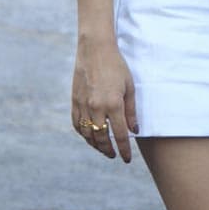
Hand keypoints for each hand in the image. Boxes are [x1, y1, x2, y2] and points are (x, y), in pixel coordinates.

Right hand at [72, 38, 137, 162]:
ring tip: (103, 148)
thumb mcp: (129, 87)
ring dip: (95, 145)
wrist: (95, 50)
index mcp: (113, 104)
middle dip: (108, 150)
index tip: (127, 159)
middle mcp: (96, 107)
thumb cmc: (116, 66)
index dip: (124, 150)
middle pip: (101, 138)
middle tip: (113, 155)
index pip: (120, 135)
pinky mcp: (74, 101)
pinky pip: (76, 124)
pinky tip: (89, 136)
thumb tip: (134, 130)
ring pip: (87, 134)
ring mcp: (83, 105)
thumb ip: (131, 111)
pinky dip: (83, 133)